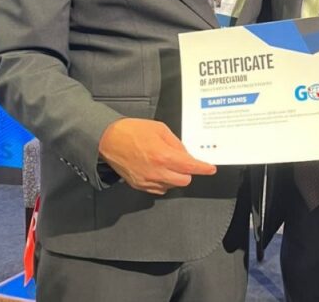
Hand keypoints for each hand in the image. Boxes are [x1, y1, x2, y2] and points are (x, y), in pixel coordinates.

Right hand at [98, 118, 215, 194]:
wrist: (107, 139)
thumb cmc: (132, 131)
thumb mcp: (159, 129)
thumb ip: (176, 143)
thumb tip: (186, 154)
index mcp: (163, 156)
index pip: (191, 167)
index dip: (203, 168)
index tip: (210, 169)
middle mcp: (157, 172)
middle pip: (184, 180)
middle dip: (187, 171)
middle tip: (182, 161)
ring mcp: (147, 181)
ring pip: (172, 186)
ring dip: (174, 176)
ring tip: (165, 163)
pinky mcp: (139, 185)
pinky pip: (159, 189)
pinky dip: (163, 181)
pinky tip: (157, 169)